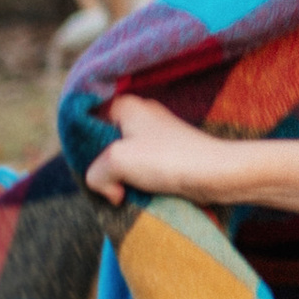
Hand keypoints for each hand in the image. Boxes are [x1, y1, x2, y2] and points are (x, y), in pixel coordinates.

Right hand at [85, 95, 243, 207]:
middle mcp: (141, 114)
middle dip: (102, 166)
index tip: (88, 166)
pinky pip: (141, 167)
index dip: (82, 146)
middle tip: (109, 183)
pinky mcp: (169, 154)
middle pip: (103, 142)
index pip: (87, 120)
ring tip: (125, 191)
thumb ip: (94, 173)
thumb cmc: (167, 160)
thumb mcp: (115, 162)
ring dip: (120, 178)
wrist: (217, 174)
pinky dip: (137, 182)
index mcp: (126, 104)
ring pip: (122, 158)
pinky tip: (139, 193)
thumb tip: (110, 189)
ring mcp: (156, 134)